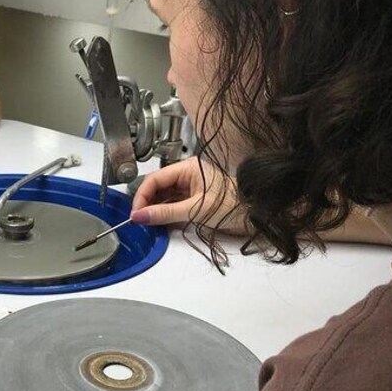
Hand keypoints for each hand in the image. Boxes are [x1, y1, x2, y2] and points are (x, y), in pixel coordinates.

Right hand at [130, 157, 244, 232]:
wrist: (256, 215)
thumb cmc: (234, 205)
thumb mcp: (195, 210)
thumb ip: (165, 214)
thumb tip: (140, 215)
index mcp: (188, 168)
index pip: (154, 179)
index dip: (142, 195)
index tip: (135, 212)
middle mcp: (187, 174)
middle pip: (156, 187)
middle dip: (146, 203)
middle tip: (139, 219)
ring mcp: (190, 186)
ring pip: (162, 196)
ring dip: (154, 209)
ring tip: (147, 222)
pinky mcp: (192, 198)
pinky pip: (171, 204)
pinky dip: (163, 214)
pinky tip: (159, 222)